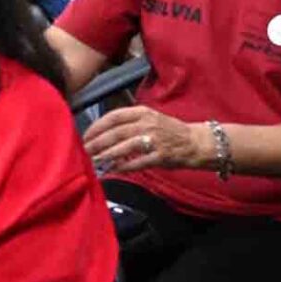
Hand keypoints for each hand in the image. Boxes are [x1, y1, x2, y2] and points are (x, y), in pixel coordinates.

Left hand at [84, 105, 206, 173]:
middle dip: (97, 142)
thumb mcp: (150, 118)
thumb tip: (104, 133)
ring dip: (107, 154)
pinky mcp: (160, 156)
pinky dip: (124, 166)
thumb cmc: (169, 131)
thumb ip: (129, 123)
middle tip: (85, 150)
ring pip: (124, 147)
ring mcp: (155, 140)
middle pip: (116, 132)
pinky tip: (114, 169)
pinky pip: (138, 162)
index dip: (97, 126)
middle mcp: (147, 124)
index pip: (114, 116)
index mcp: (143, 112)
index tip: (86, 135)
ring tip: (95, 160)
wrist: (195, 142)